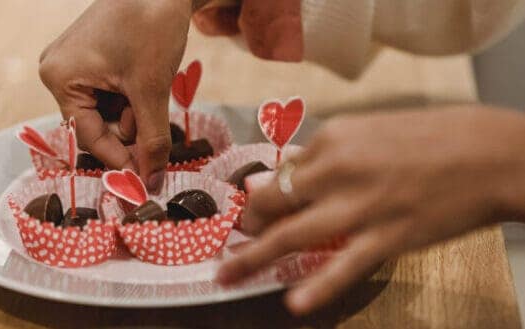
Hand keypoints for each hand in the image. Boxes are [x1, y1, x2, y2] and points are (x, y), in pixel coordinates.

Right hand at [39, 0, 202, 191]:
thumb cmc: (151, 26)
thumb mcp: (151, 89)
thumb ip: (152, 139)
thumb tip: (152, 181)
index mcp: (60, 78)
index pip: (88, 136)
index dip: (119, 160)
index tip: (144, 182)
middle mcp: (58, 72)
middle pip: (95, 125)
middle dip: (128, 131)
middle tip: (156, 133)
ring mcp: (72, 64)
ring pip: (105, 112)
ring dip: (132, 114)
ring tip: (151, 89)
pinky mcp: (89, 59)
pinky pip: (107, 94)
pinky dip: (130, 99)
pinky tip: (145, 83)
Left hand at [217, 106, 524, 313]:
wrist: (491, 154)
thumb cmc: (433, 137)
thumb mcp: (371, 130)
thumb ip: (327, 153)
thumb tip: (286, 170)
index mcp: (332, 138)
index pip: (282, 172)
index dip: (261, 193)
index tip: (250, 207)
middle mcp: (336, 170)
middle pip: (274, 202)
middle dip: (247, 224)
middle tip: (232, 240)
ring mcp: (359, 206)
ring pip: (292, 234)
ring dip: (254, 257)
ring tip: (227, 274)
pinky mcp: (386, 236)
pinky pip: (344, 265)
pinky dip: (317, 286)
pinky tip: (293, 302)